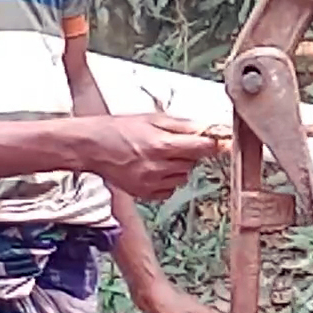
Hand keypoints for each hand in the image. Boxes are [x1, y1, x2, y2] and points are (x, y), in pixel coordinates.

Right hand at [87, 113, 222, 200]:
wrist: (92, 147)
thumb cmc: (118, 129)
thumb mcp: (151, 118)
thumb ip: (181, 126)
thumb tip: (206, 128)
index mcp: (162, 145)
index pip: (203, 148)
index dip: (213, 143)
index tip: (220, 141)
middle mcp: (158, 167)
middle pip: (194, 162)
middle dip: (190, 152)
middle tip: (174, 143)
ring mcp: (151, 183)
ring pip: (183, 177)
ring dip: (179, 166)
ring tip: (160, 155)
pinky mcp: (145, 194)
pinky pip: (170, 189)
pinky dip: (168, 180)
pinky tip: (154, 168)